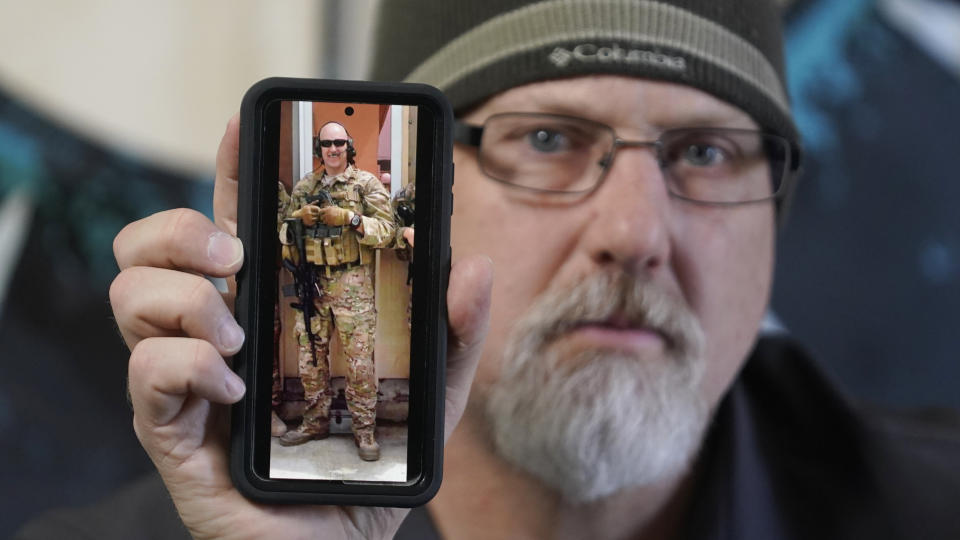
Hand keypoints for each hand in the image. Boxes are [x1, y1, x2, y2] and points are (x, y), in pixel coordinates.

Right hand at [110, 114, 492, 539]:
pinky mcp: (172, 429)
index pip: (235, 222)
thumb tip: (472, 268)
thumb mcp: (428, 394)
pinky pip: (146, 373)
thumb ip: (452, 333)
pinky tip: (234, 385)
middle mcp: (216, 333)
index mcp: (269, 310)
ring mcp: (186, 378)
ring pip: (131, 295)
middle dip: (179, 226)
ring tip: (240, 334)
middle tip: (237, 251)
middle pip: (153, 245)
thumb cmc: (368, 466)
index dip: (229, 168)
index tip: (240, 125)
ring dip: (185, 296)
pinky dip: (186, 364)